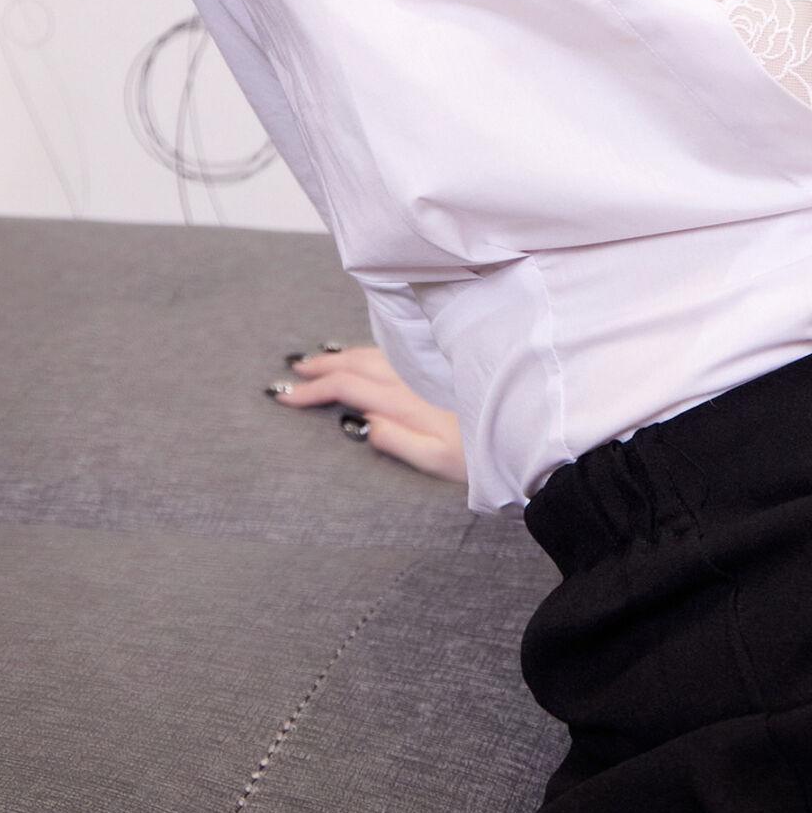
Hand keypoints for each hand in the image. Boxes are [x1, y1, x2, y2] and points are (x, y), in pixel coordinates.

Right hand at [266, 343, 466, 486]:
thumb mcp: (439, 460)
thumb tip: (364, 425)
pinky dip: (368, 352)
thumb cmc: (485, 453)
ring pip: (374, 353)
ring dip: (342, 355)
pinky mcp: (440, 367)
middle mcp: (413, 378)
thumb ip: (399, 442)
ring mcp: (426, 369)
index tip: (283, 397)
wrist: (528, 429)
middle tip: (292, 370)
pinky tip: (367, 355)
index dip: (313, 391)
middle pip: (356, 364)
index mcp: (406, 401)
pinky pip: (392, 352)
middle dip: (321, 367)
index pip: (347, 388)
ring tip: (319, 358)